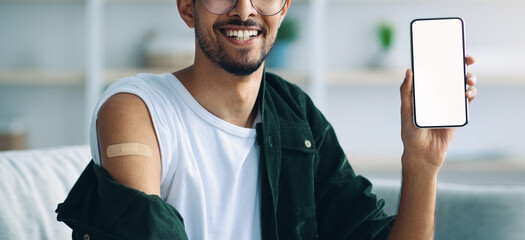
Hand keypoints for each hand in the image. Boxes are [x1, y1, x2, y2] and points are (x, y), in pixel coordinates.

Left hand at [399, 56, 477, 173]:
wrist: (422, 153)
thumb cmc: (410, 132)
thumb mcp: (406, 110)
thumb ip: (406, 92)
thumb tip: (409, 71)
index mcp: (426, 91)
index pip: (437, 71)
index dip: (445, 60)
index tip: (453, 51)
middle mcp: (439, 95)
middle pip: (453, 76)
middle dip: (463, 65)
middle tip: (468, 60)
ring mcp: (449, 104)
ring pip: (463, 86)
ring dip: (469, 79)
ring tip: (468, 81)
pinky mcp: (457, 114)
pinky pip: (467, 102)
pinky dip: (470, 94)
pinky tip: (468, 93)